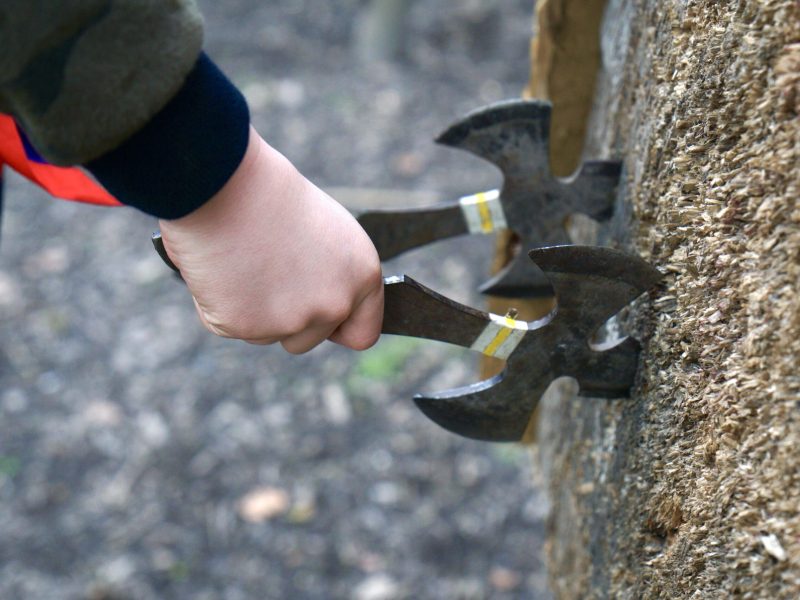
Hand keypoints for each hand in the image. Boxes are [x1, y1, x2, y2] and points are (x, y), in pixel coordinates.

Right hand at [158, 126, 383, 352]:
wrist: (224, 182)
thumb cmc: (269, 194)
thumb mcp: (324, 232)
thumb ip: (330, 274)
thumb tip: (313, 302)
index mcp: (362, 275)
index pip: (363, 333)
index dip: (338, 328)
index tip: (317, 318)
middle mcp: (334, 303)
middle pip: (307, 340)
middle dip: (285, 319)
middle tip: (264, 276)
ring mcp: (291, 320)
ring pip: (266, 335)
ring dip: (252, 311)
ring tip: (241, 263)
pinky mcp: (246, 326)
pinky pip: (229, 327)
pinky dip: (218, 304)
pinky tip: (219, 269)